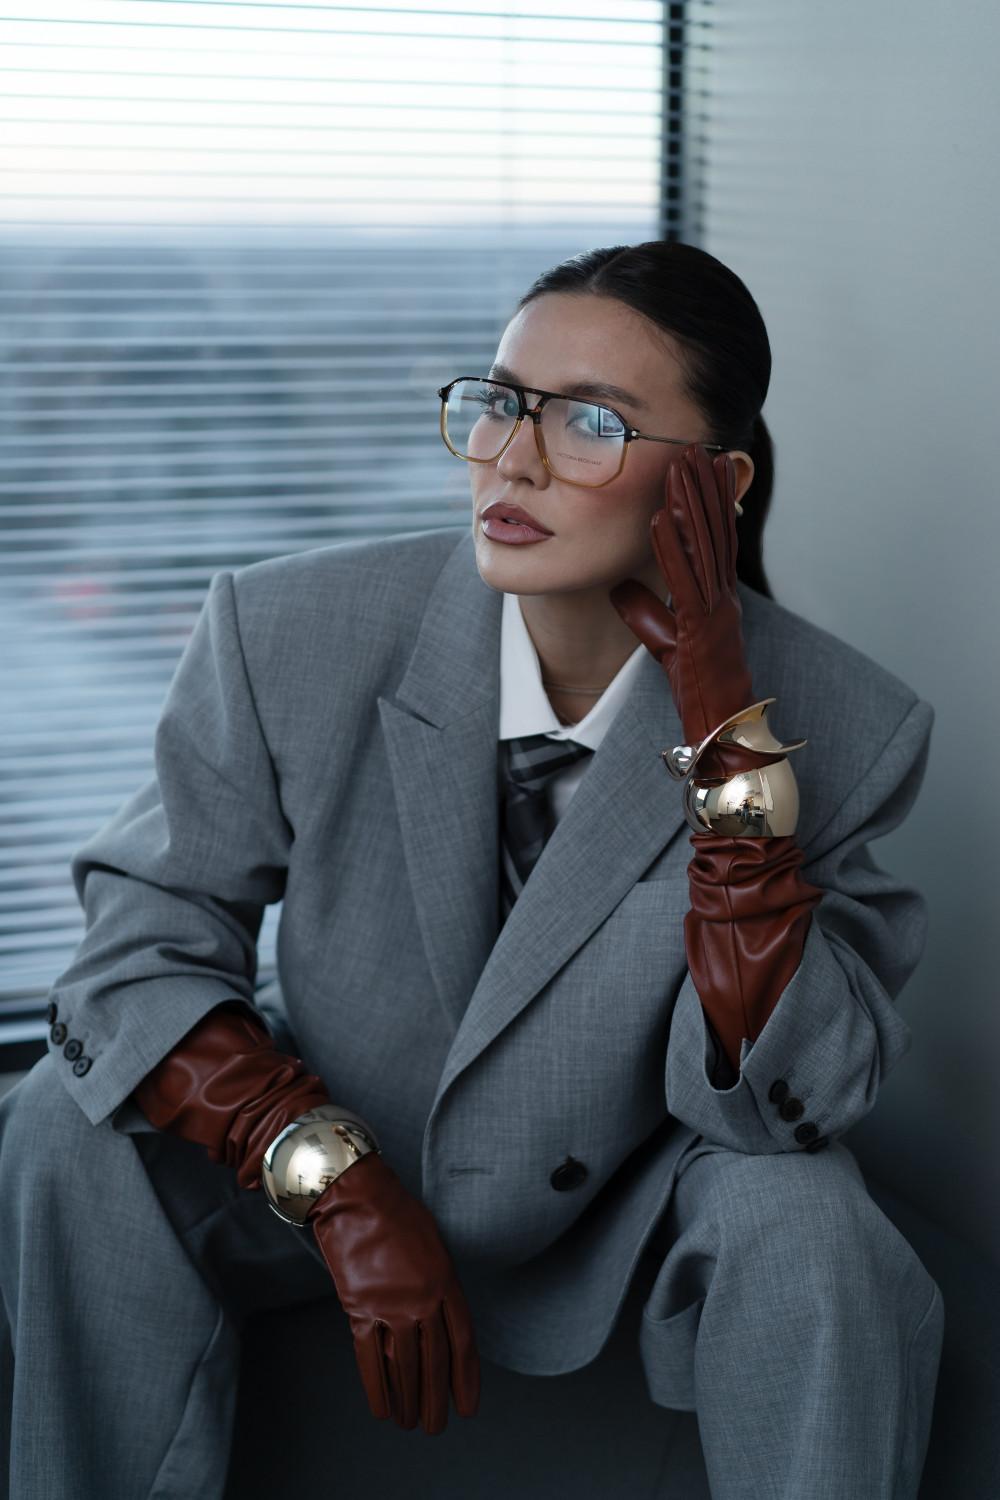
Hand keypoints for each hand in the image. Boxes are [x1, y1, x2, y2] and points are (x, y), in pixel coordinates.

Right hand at [310, 1152, 480, 1435]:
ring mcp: (390, 1306)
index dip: (466, 1381)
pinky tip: (381, 1409)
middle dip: (436, 1400)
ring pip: (403, 1367)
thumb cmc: (397, 1213)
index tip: (467, 1408)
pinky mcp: (359, 1309)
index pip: (462, 1343)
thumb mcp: (435, 1243)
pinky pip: (369, 1359)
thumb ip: (441, 1283)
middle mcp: (422, 1300)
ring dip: (408, 1401)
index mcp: (446, 1282)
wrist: (355, 1197)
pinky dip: (377, 1387)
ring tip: (410, 1424)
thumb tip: (442, 1317)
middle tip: (436, 1427)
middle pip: (434, 1362)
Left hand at [610, 445, 754, 751]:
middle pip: (714, 530)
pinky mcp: (700, 629)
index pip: (714, 537)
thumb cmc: (698, 687)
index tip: (701, 461)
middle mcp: (722, 596)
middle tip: (695, 444)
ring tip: (683, 464)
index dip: (710, 497)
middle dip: (704, 486)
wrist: (722, 727)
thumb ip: (646, 613)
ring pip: (704, 546)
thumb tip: (621, 590)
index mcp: (717, 596)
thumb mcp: (665, 641)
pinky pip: (685, 581)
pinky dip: (674, 547)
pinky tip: (663, 517)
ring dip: (691, 502)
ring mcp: (714, 611)